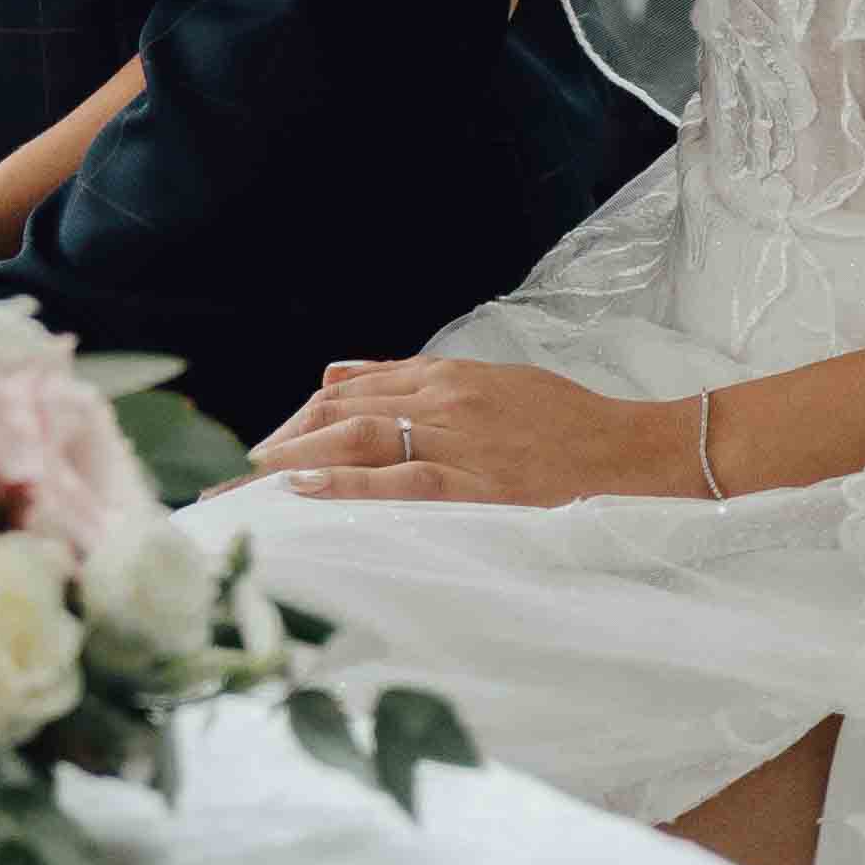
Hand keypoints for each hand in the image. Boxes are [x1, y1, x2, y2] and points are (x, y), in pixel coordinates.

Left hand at [250, 355, 705, 506]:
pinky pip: (399, 478)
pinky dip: (349, 482)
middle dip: (286, 439)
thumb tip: (337, 376)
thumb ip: (411, 378)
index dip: (301, 416)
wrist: (626, 448)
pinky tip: (308, 489)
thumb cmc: (561, 419)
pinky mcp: (476, 480)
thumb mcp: (486, 381)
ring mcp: (458, 438)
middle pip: (344, 412)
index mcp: (447, 376)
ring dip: (300, 457)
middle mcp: (443, 399)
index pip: (353, 389)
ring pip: (361, 439)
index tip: (264, 444)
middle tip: (238, 469)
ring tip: (254, 477)